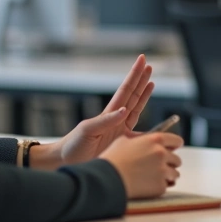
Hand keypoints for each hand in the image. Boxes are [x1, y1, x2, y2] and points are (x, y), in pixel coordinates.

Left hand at [35, 54, 154, 167]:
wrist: (67, 162)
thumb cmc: (73, 145)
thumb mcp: (88, 130)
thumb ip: (106, 121)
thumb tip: (124, 111)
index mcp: (109, 113)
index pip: (126, 90)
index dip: (134, 75)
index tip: (142, 60)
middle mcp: (116, 119)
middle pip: (132, 95)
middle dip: (141, 80)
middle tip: (148, 64)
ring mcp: (120, 129)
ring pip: (136, 107)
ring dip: (144, 94)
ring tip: (151, 80)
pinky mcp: (122, 142)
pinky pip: (139, 130)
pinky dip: (146, 123)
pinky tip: (153, 119)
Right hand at [101, 132, 183, 198]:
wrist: (106, 180)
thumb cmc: (112, 159)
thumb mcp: (124, 141)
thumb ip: (141, 140)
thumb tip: (148, 141)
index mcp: (155, 140)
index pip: (176, 140)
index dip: (175, 145)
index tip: (174, 149)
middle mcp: (162, 154)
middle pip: (177, 159)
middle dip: (170, 163)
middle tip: (160, 167)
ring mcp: (162, 171)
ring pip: (175, 174)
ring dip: (168, 176)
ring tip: (155, 178)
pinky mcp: (160, 187)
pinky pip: (166, 186)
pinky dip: (159, 186)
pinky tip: (149, 186)